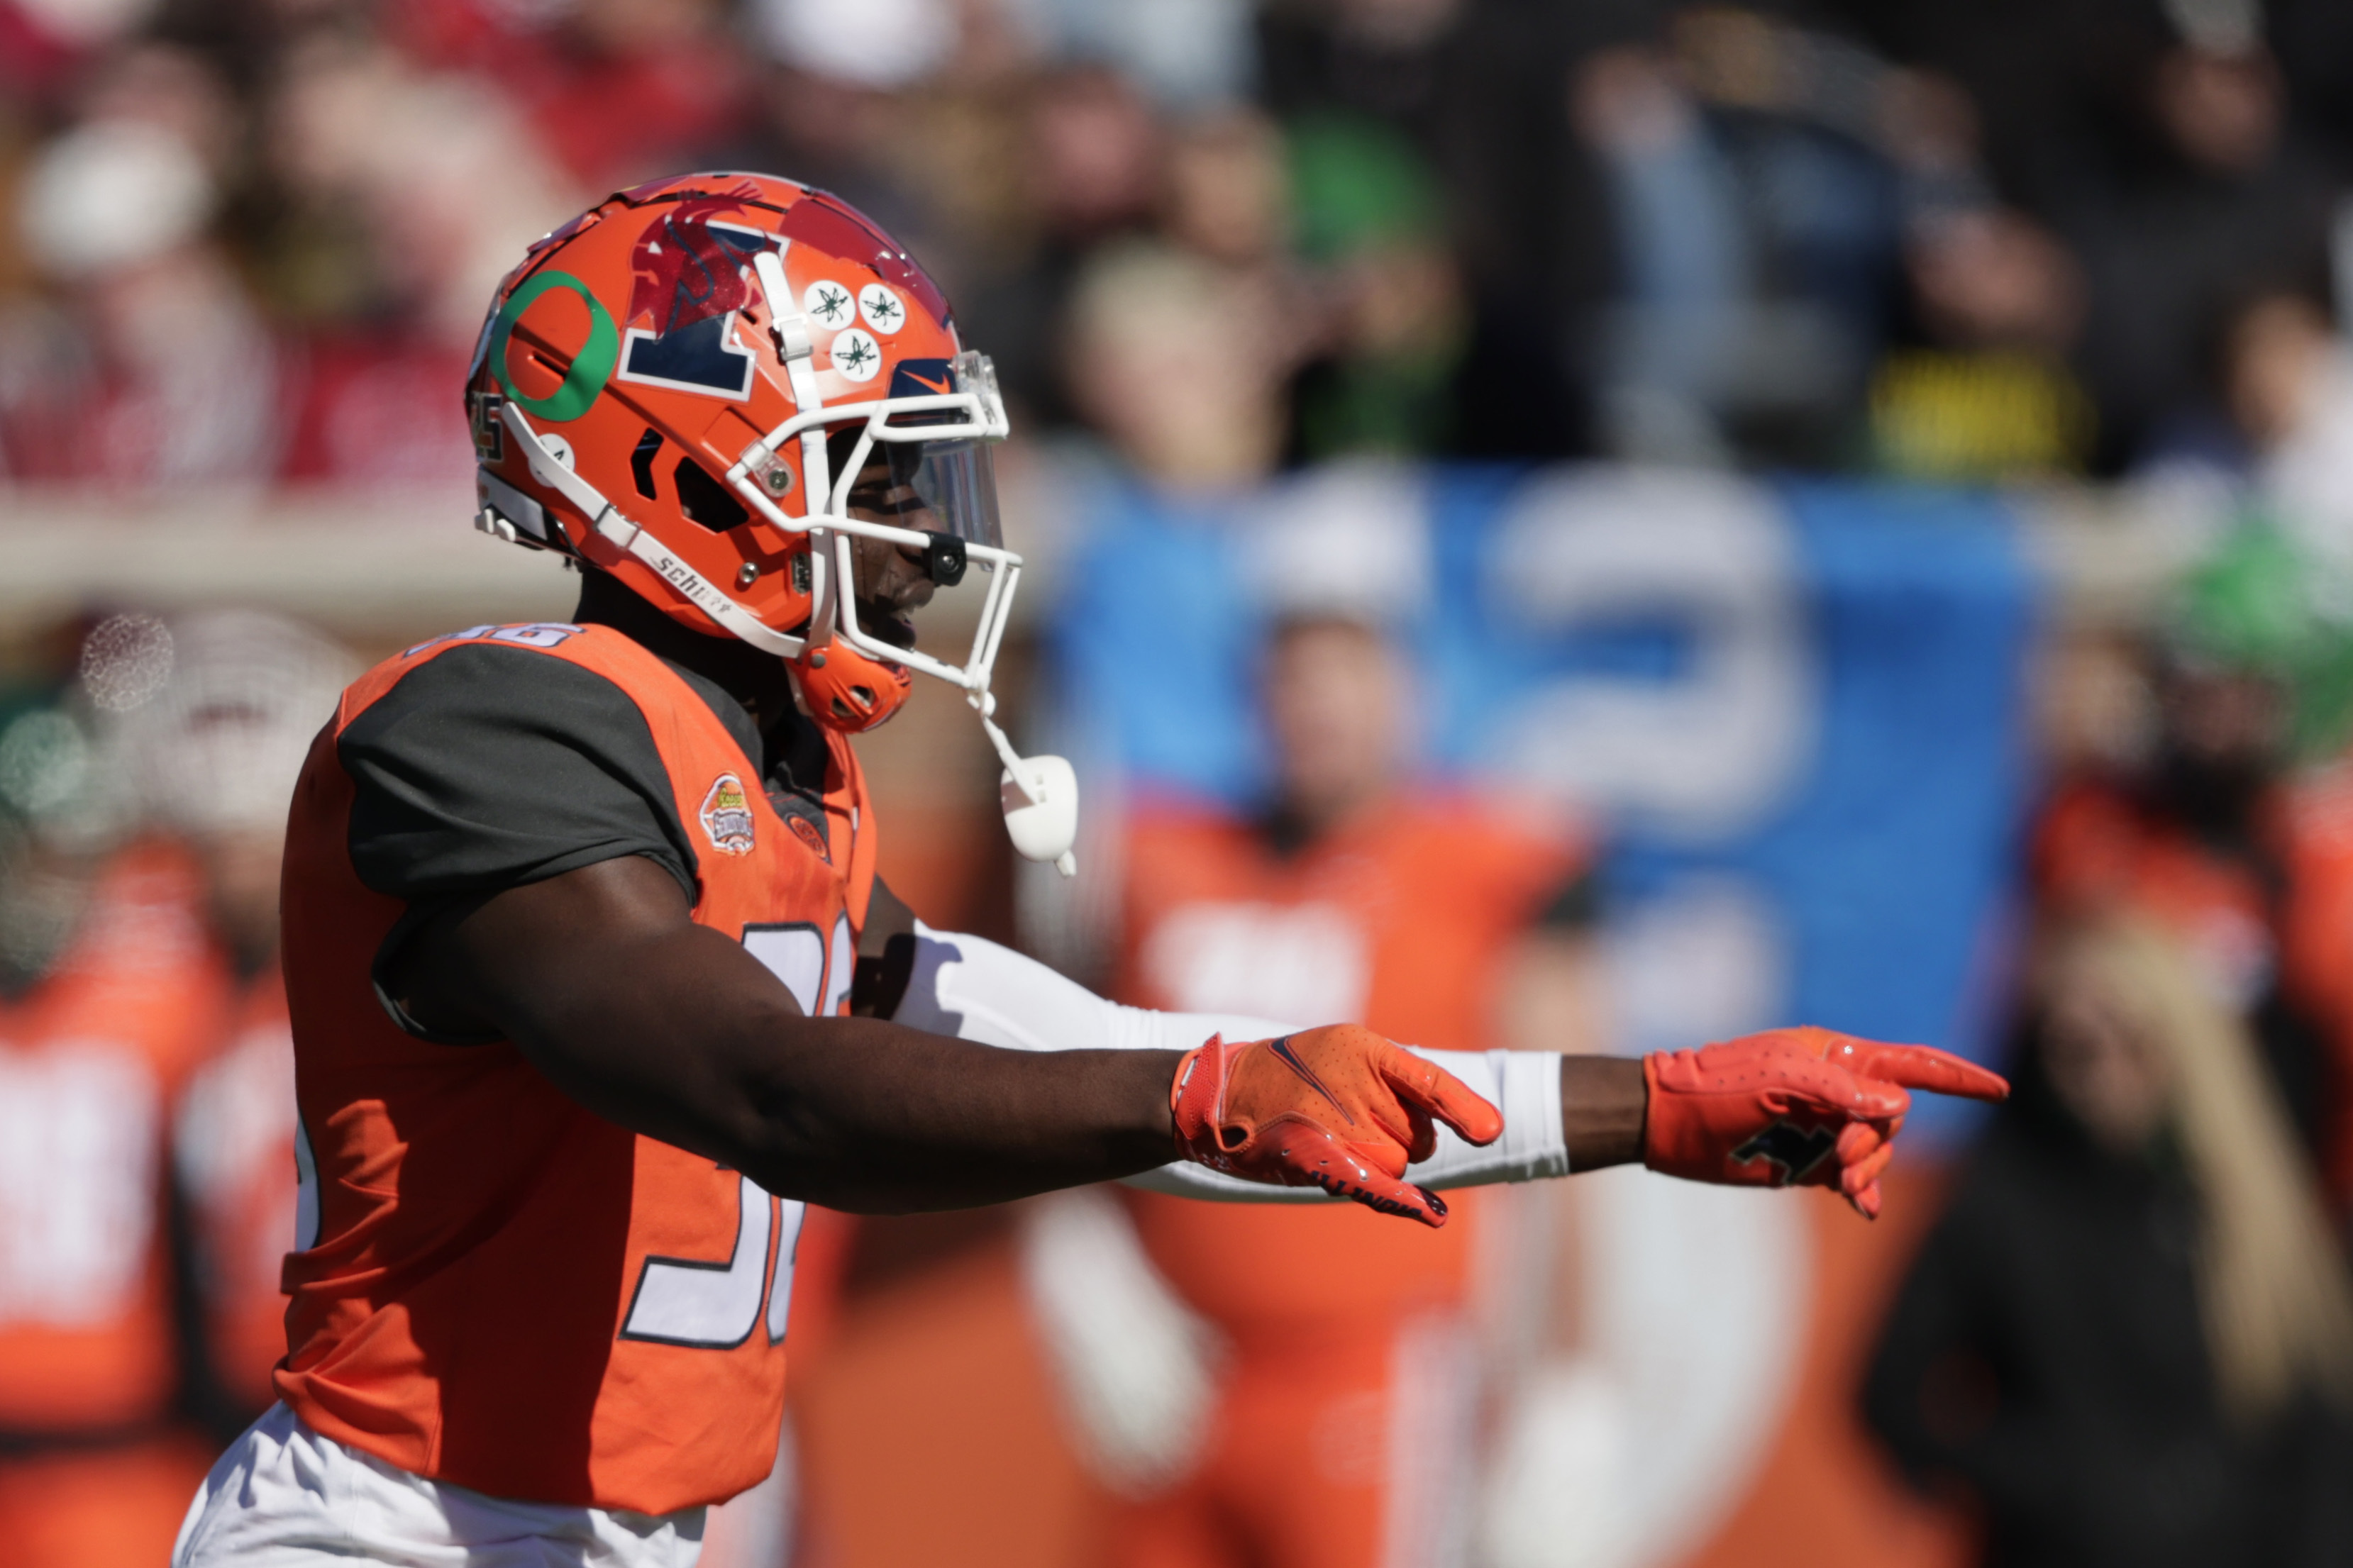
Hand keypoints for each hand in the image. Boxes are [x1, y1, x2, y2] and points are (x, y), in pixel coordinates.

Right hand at [1170, 1024, 1503, 1226]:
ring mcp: (1337, 1124)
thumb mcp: (1341, 1051)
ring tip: (1331, 1137)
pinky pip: (1377, 1185)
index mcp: (1365, 1048)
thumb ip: (1395, 1078)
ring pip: (1399, 1162)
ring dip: (1380, 1161)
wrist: (1220, 1095)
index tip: (1491, 1131)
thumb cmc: (1290, 1074)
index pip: (1428, 1080)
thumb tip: (1466, 1120)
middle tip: (1349, 1119)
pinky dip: (1407, 1203)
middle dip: (1400, 1135)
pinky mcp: (1320, 1159)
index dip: (1462, 1108)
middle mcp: (1356, 1085)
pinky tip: (1433, 1213)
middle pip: (1418, 1134)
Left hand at [1642, 1026, 2007, 1217]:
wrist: (1670, 1123)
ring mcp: (1825, 1127)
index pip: (1911, 1065)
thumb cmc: (1721, 1089)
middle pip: (1895, 1119)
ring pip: (1878, 1152)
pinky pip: (1854, 1180)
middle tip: (1842, 1160)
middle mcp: (1838, 1091)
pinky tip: (1866, 1208)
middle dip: (1879, 1142)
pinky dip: (1864, 1194)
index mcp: (1837, 1058)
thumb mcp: (1783, 1083)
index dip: (1957, 1077)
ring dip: (1869, 1171)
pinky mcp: (1808, 1161)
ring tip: (1843, 1184)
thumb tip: (1898, 1104)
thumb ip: (1843, 1093)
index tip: (1998, 1089)